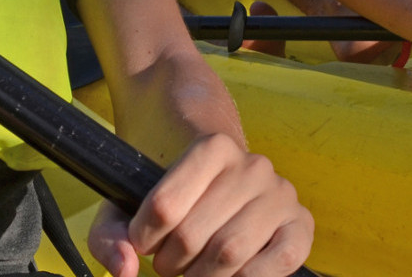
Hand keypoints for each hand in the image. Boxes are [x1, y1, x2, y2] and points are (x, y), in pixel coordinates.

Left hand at [86, 133, 313, 276]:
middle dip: (170, 263)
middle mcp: (253, 165)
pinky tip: (230, 276)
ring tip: (193, 270)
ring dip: (201, 276)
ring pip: (230, 253)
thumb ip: (111, 234)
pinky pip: (280, 261)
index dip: (143, 237)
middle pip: (193, 236)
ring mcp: (280, 194)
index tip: (143, 240)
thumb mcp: (130, 200)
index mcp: (212, 147)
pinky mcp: (300, 224)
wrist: (222, 173)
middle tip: (168, 263)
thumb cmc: (173, 190)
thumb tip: (125, 269)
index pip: (164, 207)